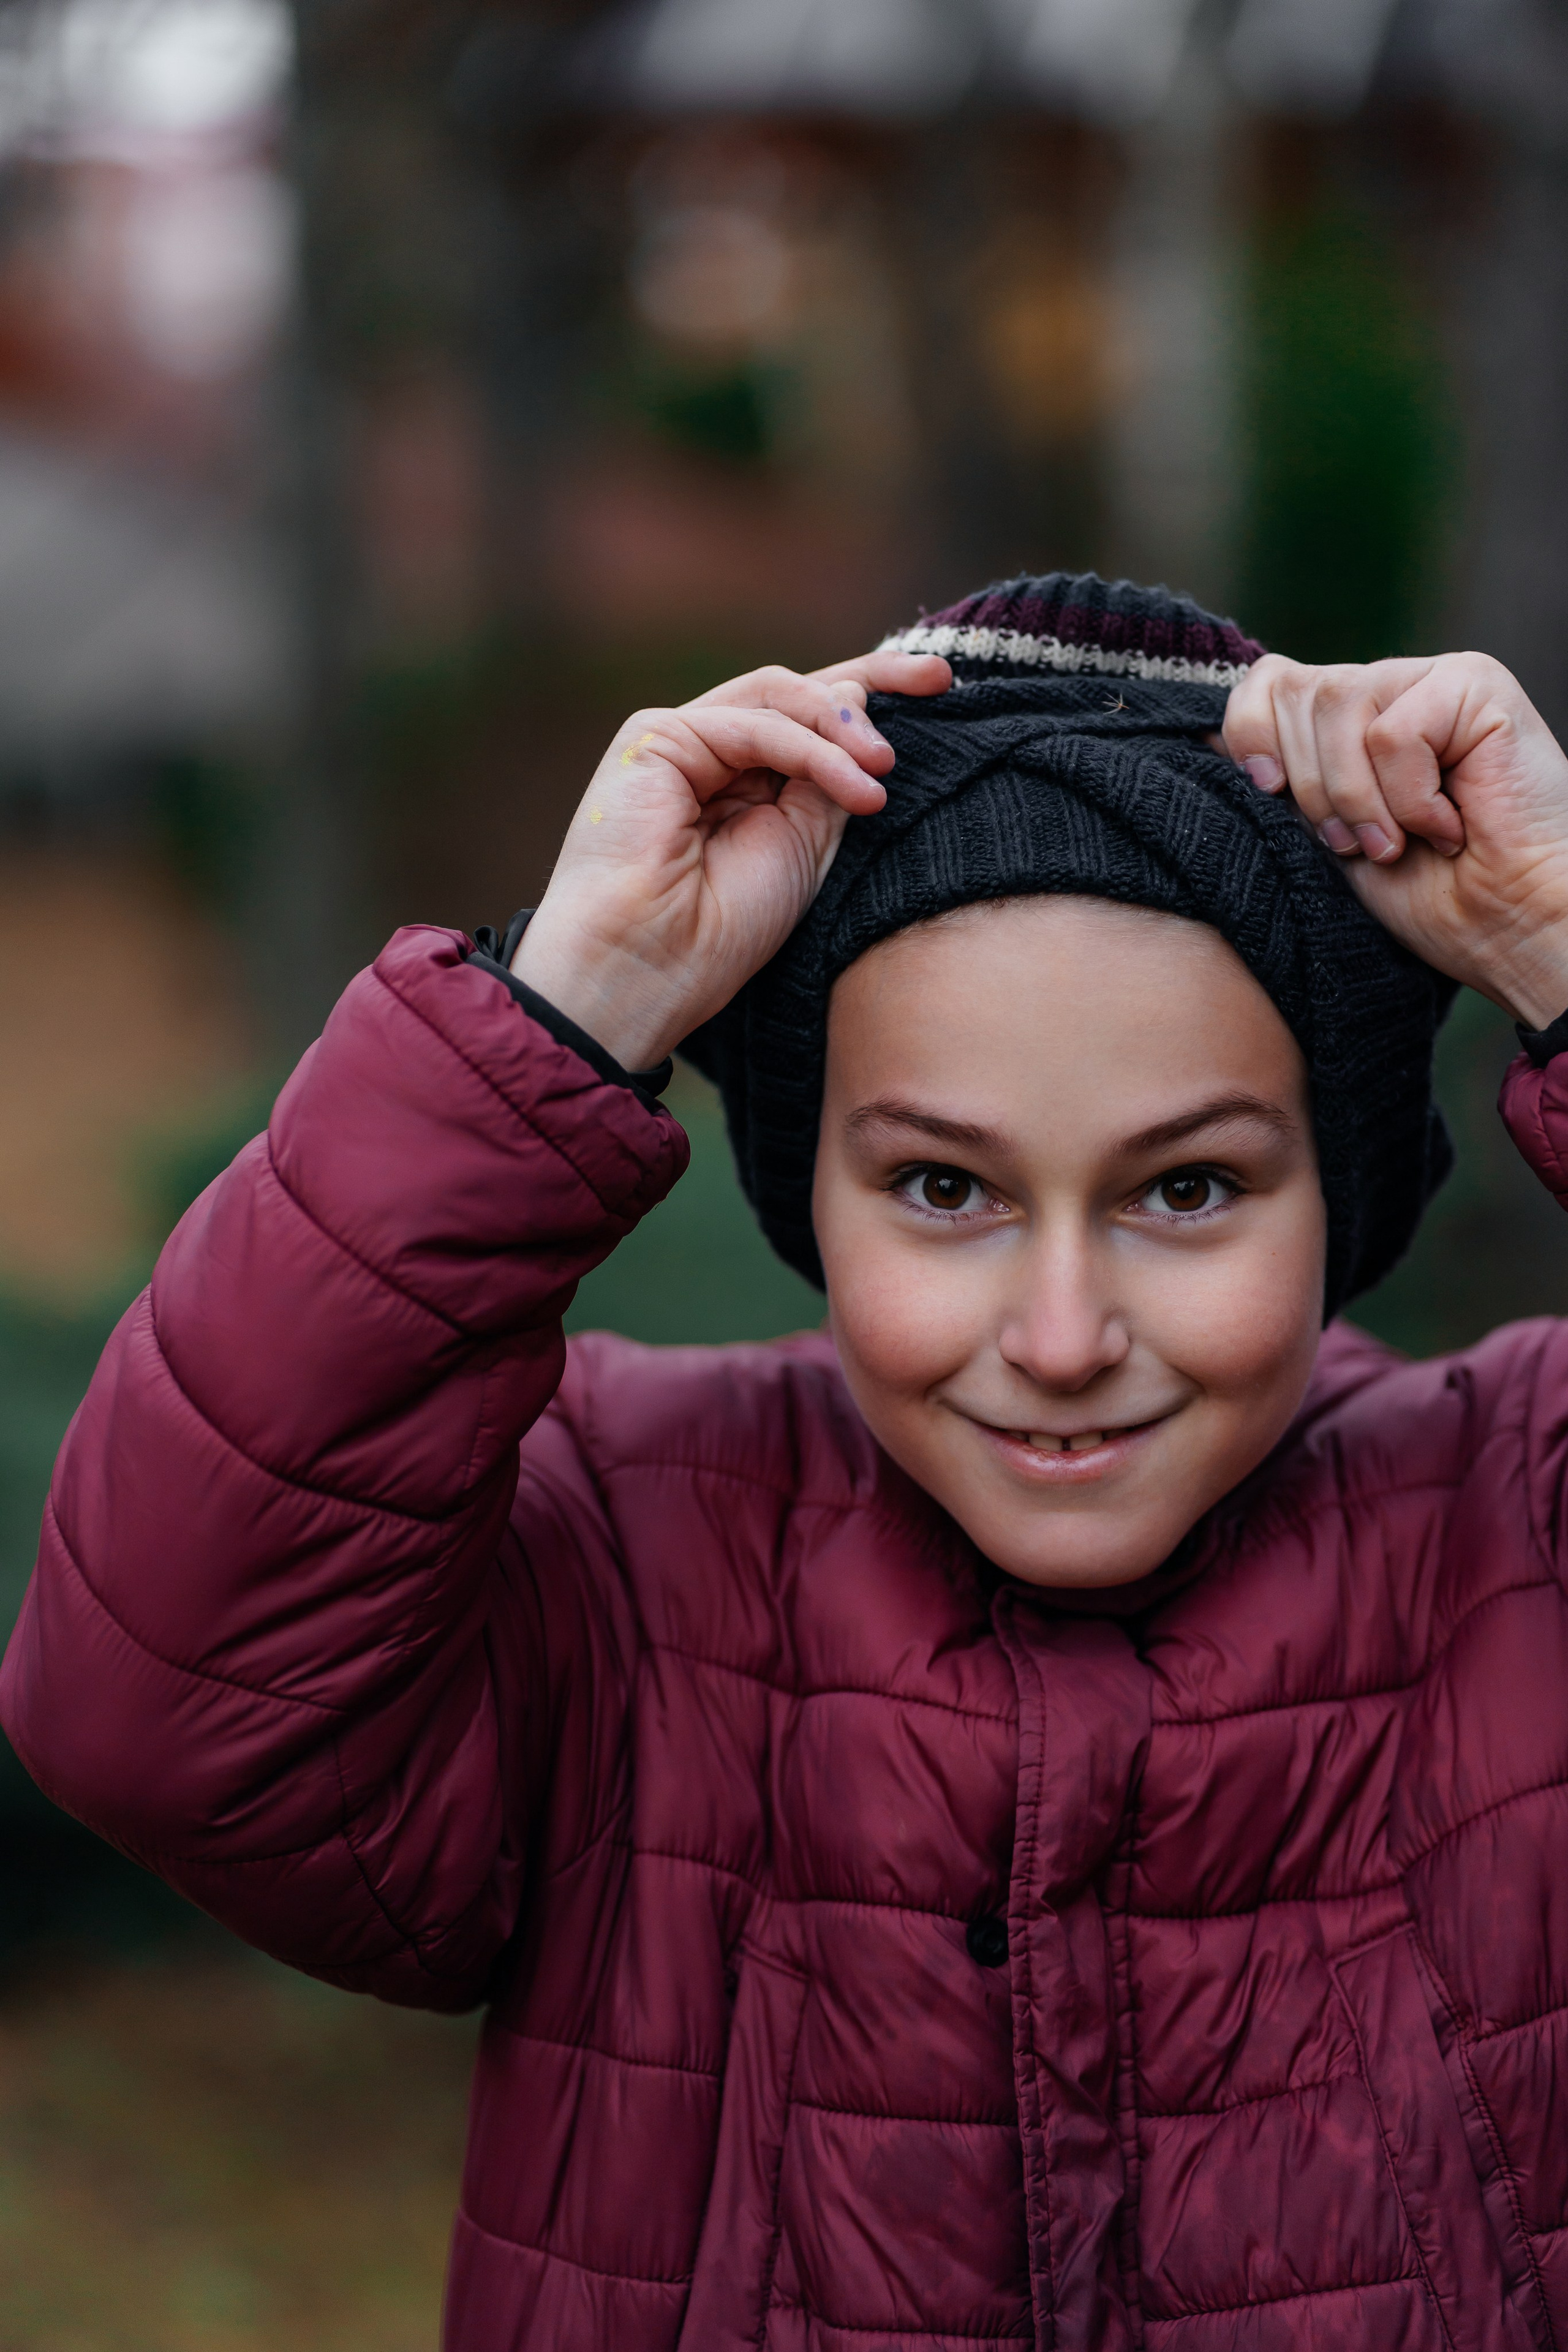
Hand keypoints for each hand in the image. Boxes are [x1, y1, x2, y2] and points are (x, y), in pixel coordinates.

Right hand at [510, 650, 950, 1070]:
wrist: (644, 971)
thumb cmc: (717, 933)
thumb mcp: (803, 851)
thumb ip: (828, 782)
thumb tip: (859, 706)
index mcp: (739, 782)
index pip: (808, 722)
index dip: (870, 697)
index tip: (940, 690)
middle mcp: (707, 752)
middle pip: (795, 689)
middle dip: (871, 680)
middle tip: (938, 679)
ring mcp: (679, 739)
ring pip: (778, 697)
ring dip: (842, 726)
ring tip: (882, 771)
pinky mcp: (655, 737)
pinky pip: (755, 726)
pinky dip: (812, 750)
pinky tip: (857, 786)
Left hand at [1223, 652, 1567, 1028]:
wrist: (1508, 930)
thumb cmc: (1424, 898)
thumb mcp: (1319, 839)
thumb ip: (1274, 780)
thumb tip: (1196, 730)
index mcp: (1346, 718)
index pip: (1264, 683)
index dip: (1250, 739)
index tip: (1270, 799)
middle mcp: (1388, 685)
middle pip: (1293, 691)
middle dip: (1311, 788)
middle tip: (1360, 845)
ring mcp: (1433, 678)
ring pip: (1338, 704)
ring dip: (1357, 799)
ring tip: (1399, 843)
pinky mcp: (1476, 685)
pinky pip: (1394, 731)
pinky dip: (1410, 798)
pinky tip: (1450, 825)